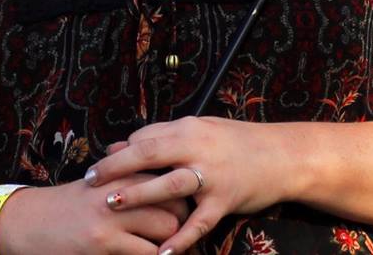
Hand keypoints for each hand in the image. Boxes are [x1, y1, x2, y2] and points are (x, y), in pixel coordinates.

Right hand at [0, 175, 189, 254]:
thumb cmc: (67, 207)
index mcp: (122, 173)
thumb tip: (166, 196)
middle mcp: (120, 191)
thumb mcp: (99, 186)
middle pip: (175, 209)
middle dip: (182, 229)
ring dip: (169, 247)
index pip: (171, 184)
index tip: (184, 219)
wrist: (27, 222)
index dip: (183, 205)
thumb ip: (130, 185)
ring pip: (165, 234)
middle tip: (179, 242)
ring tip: (165, 252)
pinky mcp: (102, 243)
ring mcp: (112, 218)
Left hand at [86, 118, 296, 254]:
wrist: (283, 156)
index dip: (121, 152)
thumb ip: (167, 137)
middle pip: (149, 154)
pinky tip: (162, 253)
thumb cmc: (238, 143)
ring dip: (139, 194)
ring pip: (169, 184)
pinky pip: (199, 222)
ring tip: (111, 204)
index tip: (100, 165)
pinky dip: (181, 238)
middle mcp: (198, 148)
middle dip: (116, 167)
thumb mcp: (203, 130)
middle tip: (89, 180)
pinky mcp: (226, 200)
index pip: (147, 137)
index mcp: (190, 129)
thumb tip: (125, 143)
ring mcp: (212, 175)